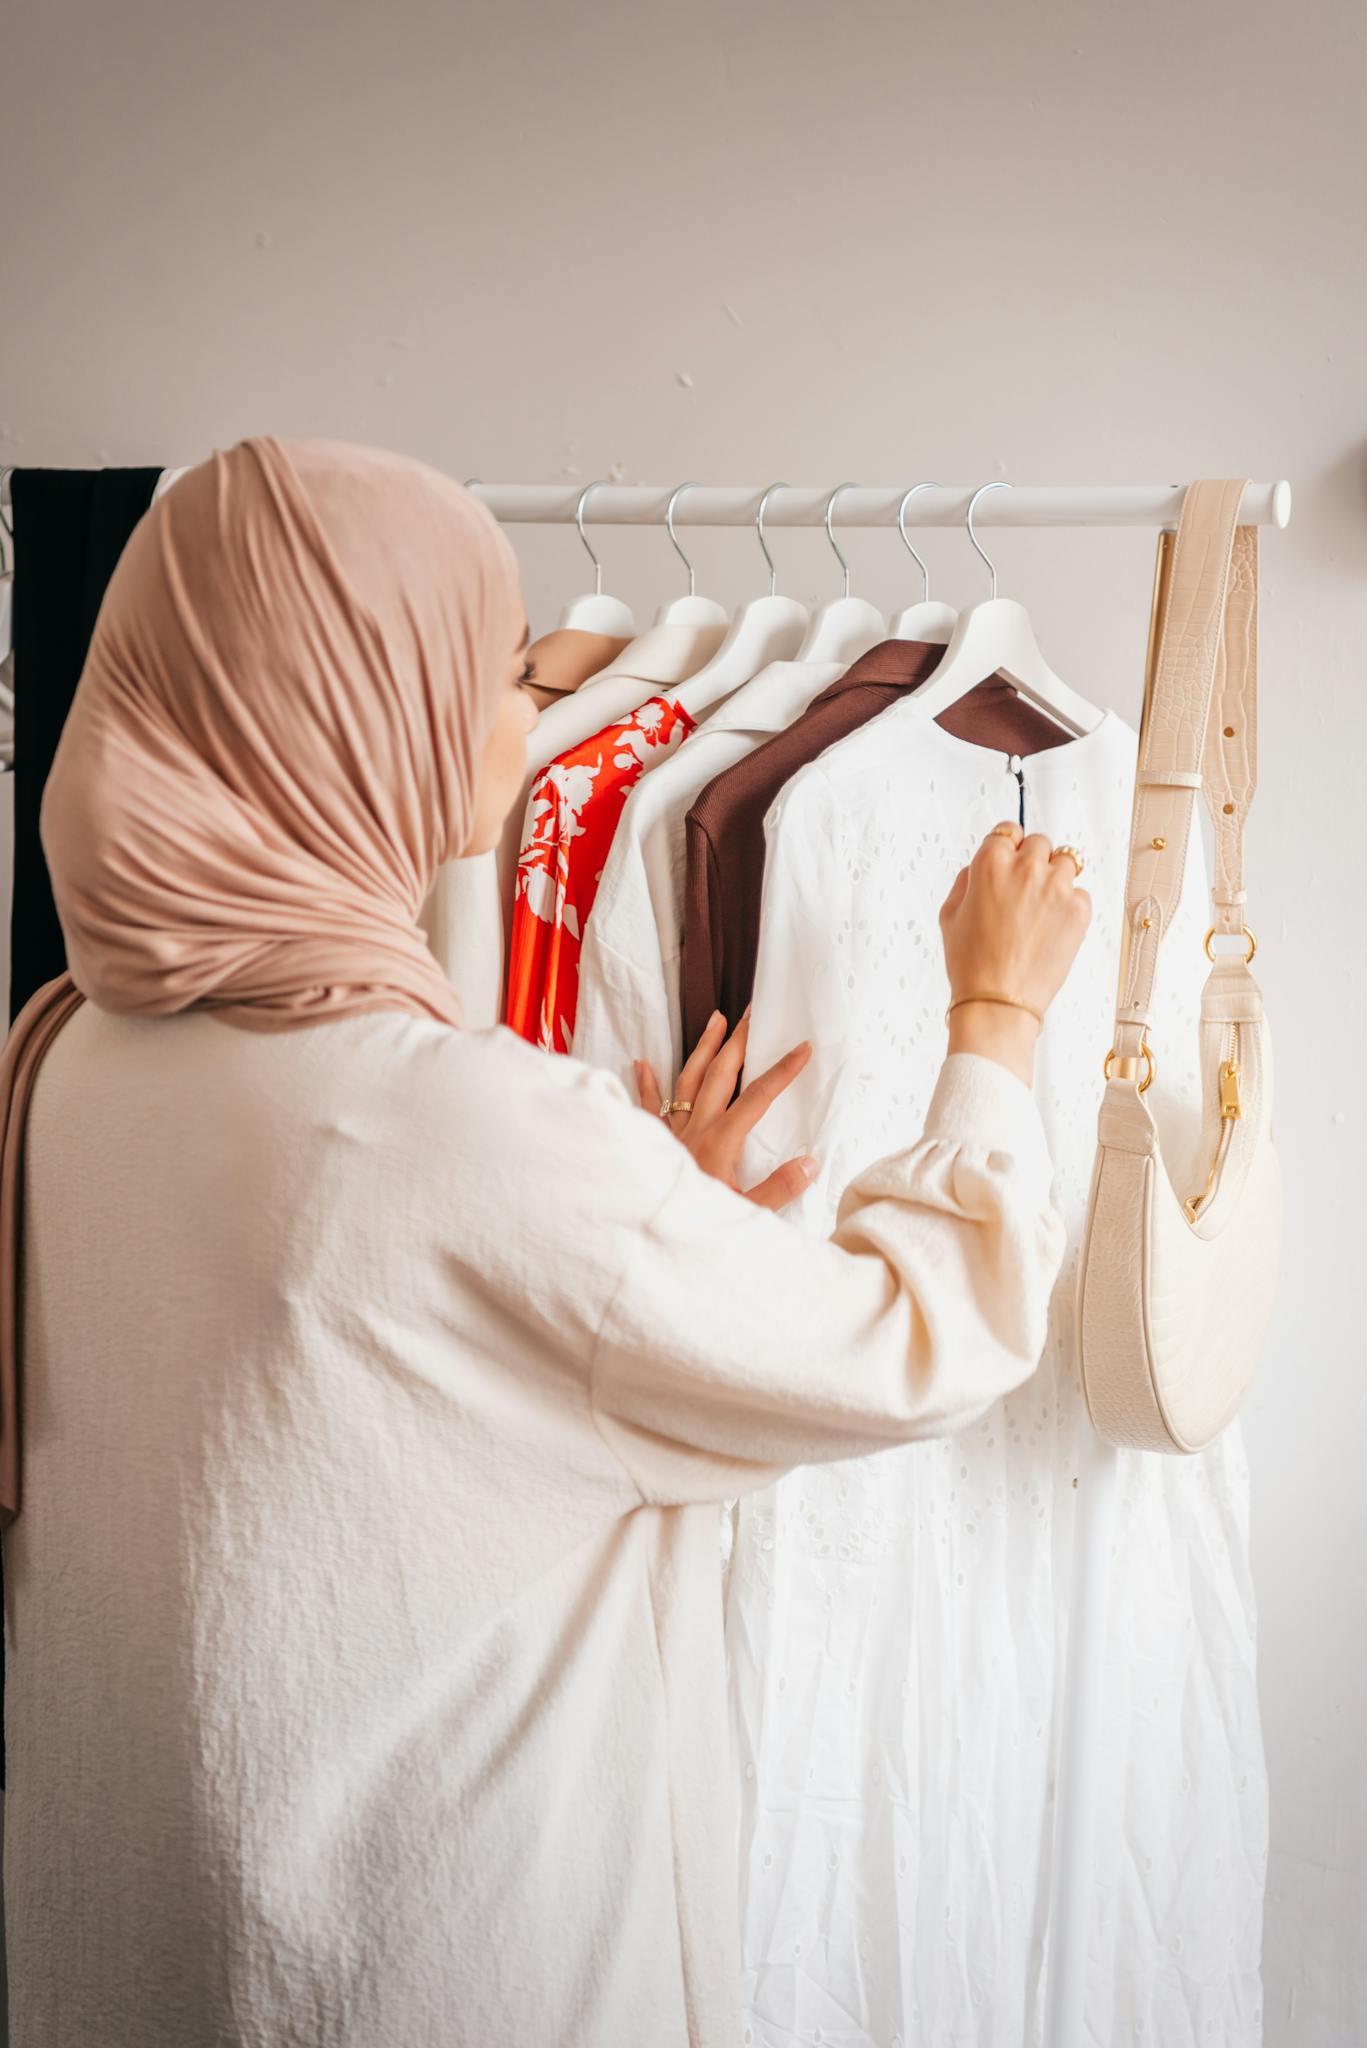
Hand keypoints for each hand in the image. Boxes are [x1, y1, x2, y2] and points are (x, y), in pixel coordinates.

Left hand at [635, 1010, 818, 1211]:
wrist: (648, 1236)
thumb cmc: (698, 1228)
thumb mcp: (747, 1214)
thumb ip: (779, 1189)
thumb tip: (810, 1163)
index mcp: (721, 1142)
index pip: (757, 1097)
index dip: (782, 1071)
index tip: (803, 1048)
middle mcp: (695, 1129)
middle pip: (720, 1075)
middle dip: (739, 1041)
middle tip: (753, 1014)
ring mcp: (672, 1133)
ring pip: (687, 1080)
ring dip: (703, 1048)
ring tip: (715, 1019)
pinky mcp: (652, 1143)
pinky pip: (646, 1107)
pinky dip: (645, 1084)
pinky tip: (641, 1064)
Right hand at [938, 822, 1091, 1083]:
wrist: (999, 1001)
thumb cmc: (971, 963)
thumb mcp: (950, 915)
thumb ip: (966, 880)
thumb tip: (979, 866)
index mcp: (990, 863)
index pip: (1008, 829)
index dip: (1008, 845)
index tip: (1011, 855)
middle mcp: (1026, 868)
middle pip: (1040, 842)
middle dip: (1032, 860)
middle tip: (1024, 888)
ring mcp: (1057, 887)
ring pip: (1066, 861)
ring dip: (1055, 876)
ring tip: (1042, 905)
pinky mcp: (1079, 909)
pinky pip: (1080, 892)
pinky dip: (1069, 904)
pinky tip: (1051, 926)